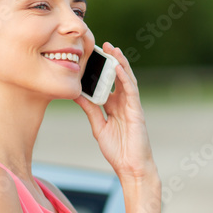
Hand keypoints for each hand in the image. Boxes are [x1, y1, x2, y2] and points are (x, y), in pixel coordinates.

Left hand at [74, 42, 157, 182]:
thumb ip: (89, 109)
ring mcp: (131, 105)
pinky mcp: (137, 110)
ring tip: (112, 48)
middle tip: (101, 45)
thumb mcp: (97, 126)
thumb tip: (76, 94)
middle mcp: (123, 103)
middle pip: (116, 77)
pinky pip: (131, 90)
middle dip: (110, 61)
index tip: (88, 57)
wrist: (130, 166)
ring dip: (120, 63)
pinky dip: (125, 77)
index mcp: (113, 106)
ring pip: (126, 79)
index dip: (98, 70)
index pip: (105, 83)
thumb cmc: (117, 150)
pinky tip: (119, 67)